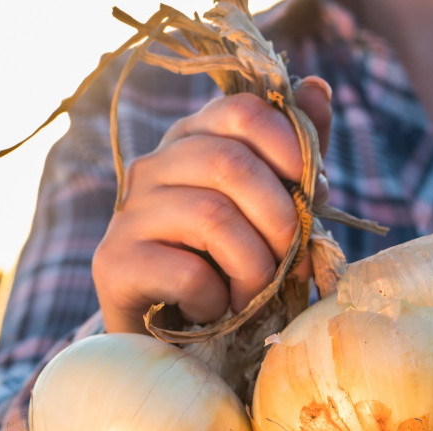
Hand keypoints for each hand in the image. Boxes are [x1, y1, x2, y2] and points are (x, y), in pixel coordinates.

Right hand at [92, 77, 332, 332]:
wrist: (171, 340)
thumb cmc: (227, 270)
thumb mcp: (270, 214)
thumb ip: (295, 160)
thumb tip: (318, 89)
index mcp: (192, 142)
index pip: (241, 111)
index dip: (289, 145)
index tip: (315, 192)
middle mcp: (152, 166)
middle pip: (230, 164)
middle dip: (280, 220)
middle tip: (292, 263)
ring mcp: (128, 212)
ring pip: (212, 218)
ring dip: (254, 268)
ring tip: (255, 296)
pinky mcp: (113, 262)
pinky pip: (186, 272)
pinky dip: (216, 299)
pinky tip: (214, 311)